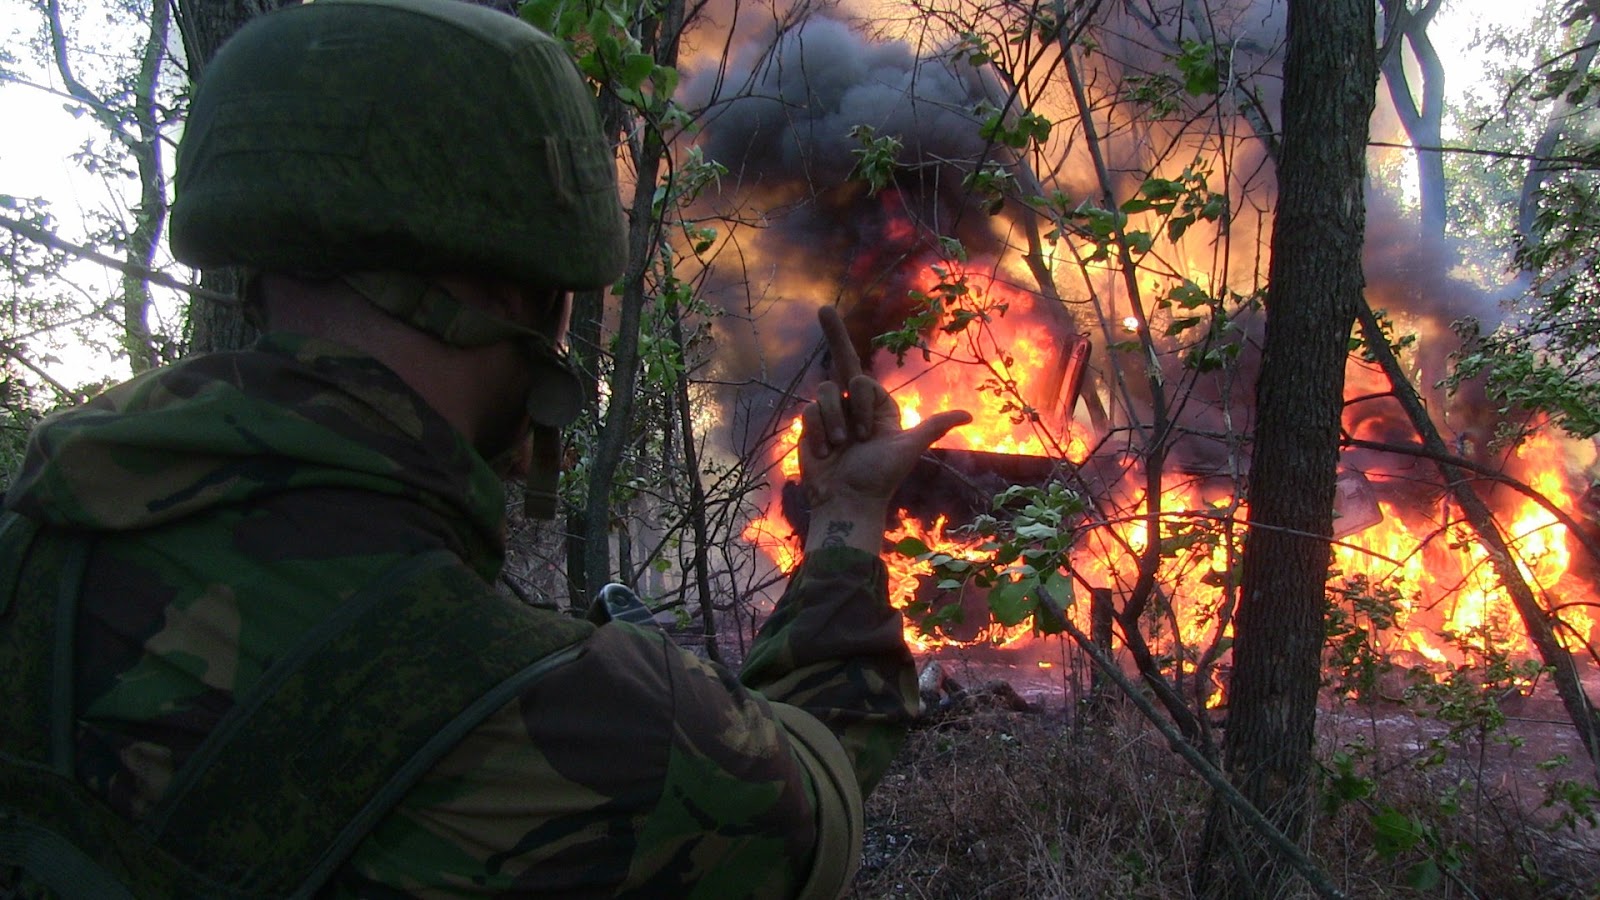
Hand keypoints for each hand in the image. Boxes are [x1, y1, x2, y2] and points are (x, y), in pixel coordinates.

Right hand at [798, 306, 969, 553]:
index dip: (862, 400)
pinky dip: (817, 434)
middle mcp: (852, 404)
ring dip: (833, 424)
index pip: (862, 377)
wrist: (849, 500)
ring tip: (841, 449)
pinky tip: (825, 454)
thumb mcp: (908, 447)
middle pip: (842, 366)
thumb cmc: (881, 476)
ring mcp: (829, 414)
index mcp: (877, 405)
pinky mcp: (810, 426)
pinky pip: (808, 412)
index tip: (866, 433)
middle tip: (837, 364)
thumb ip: (933, 426)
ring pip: (823, 393)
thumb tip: (968, 415)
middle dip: (840, 357)